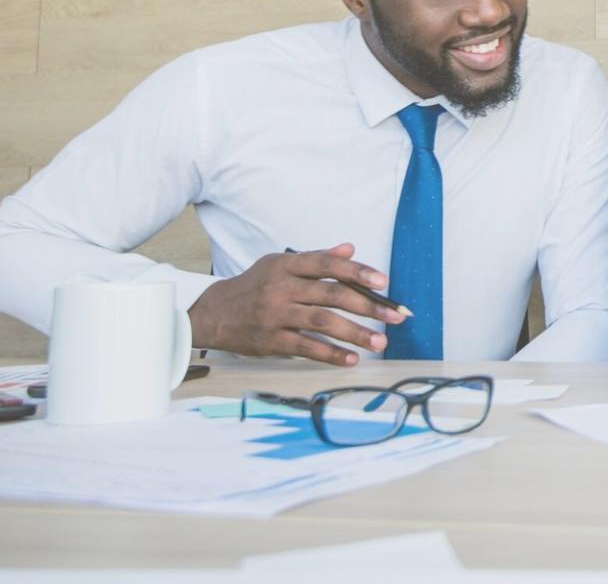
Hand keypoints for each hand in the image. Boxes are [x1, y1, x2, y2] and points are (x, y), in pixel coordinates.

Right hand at [188, 243, 405, 365]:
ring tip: (381, 342)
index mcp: (287, 265)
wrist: (213, 313)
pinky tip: (352, 359)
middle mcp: (281, 288)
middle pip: (331, 295)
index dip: (357, 271)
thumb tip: (350, 249)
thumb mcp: (280, 265)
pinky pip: (306, 348)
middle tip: (394, 317)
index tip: (383, 282)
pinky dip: (331, 354)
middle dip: (367, 306)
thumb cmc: (255, 286)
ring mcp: (275, 315)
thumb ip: (316, 259)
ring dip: (355, 333)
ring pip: (322, 323)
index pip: (327, 264)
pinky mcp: (270, 340)